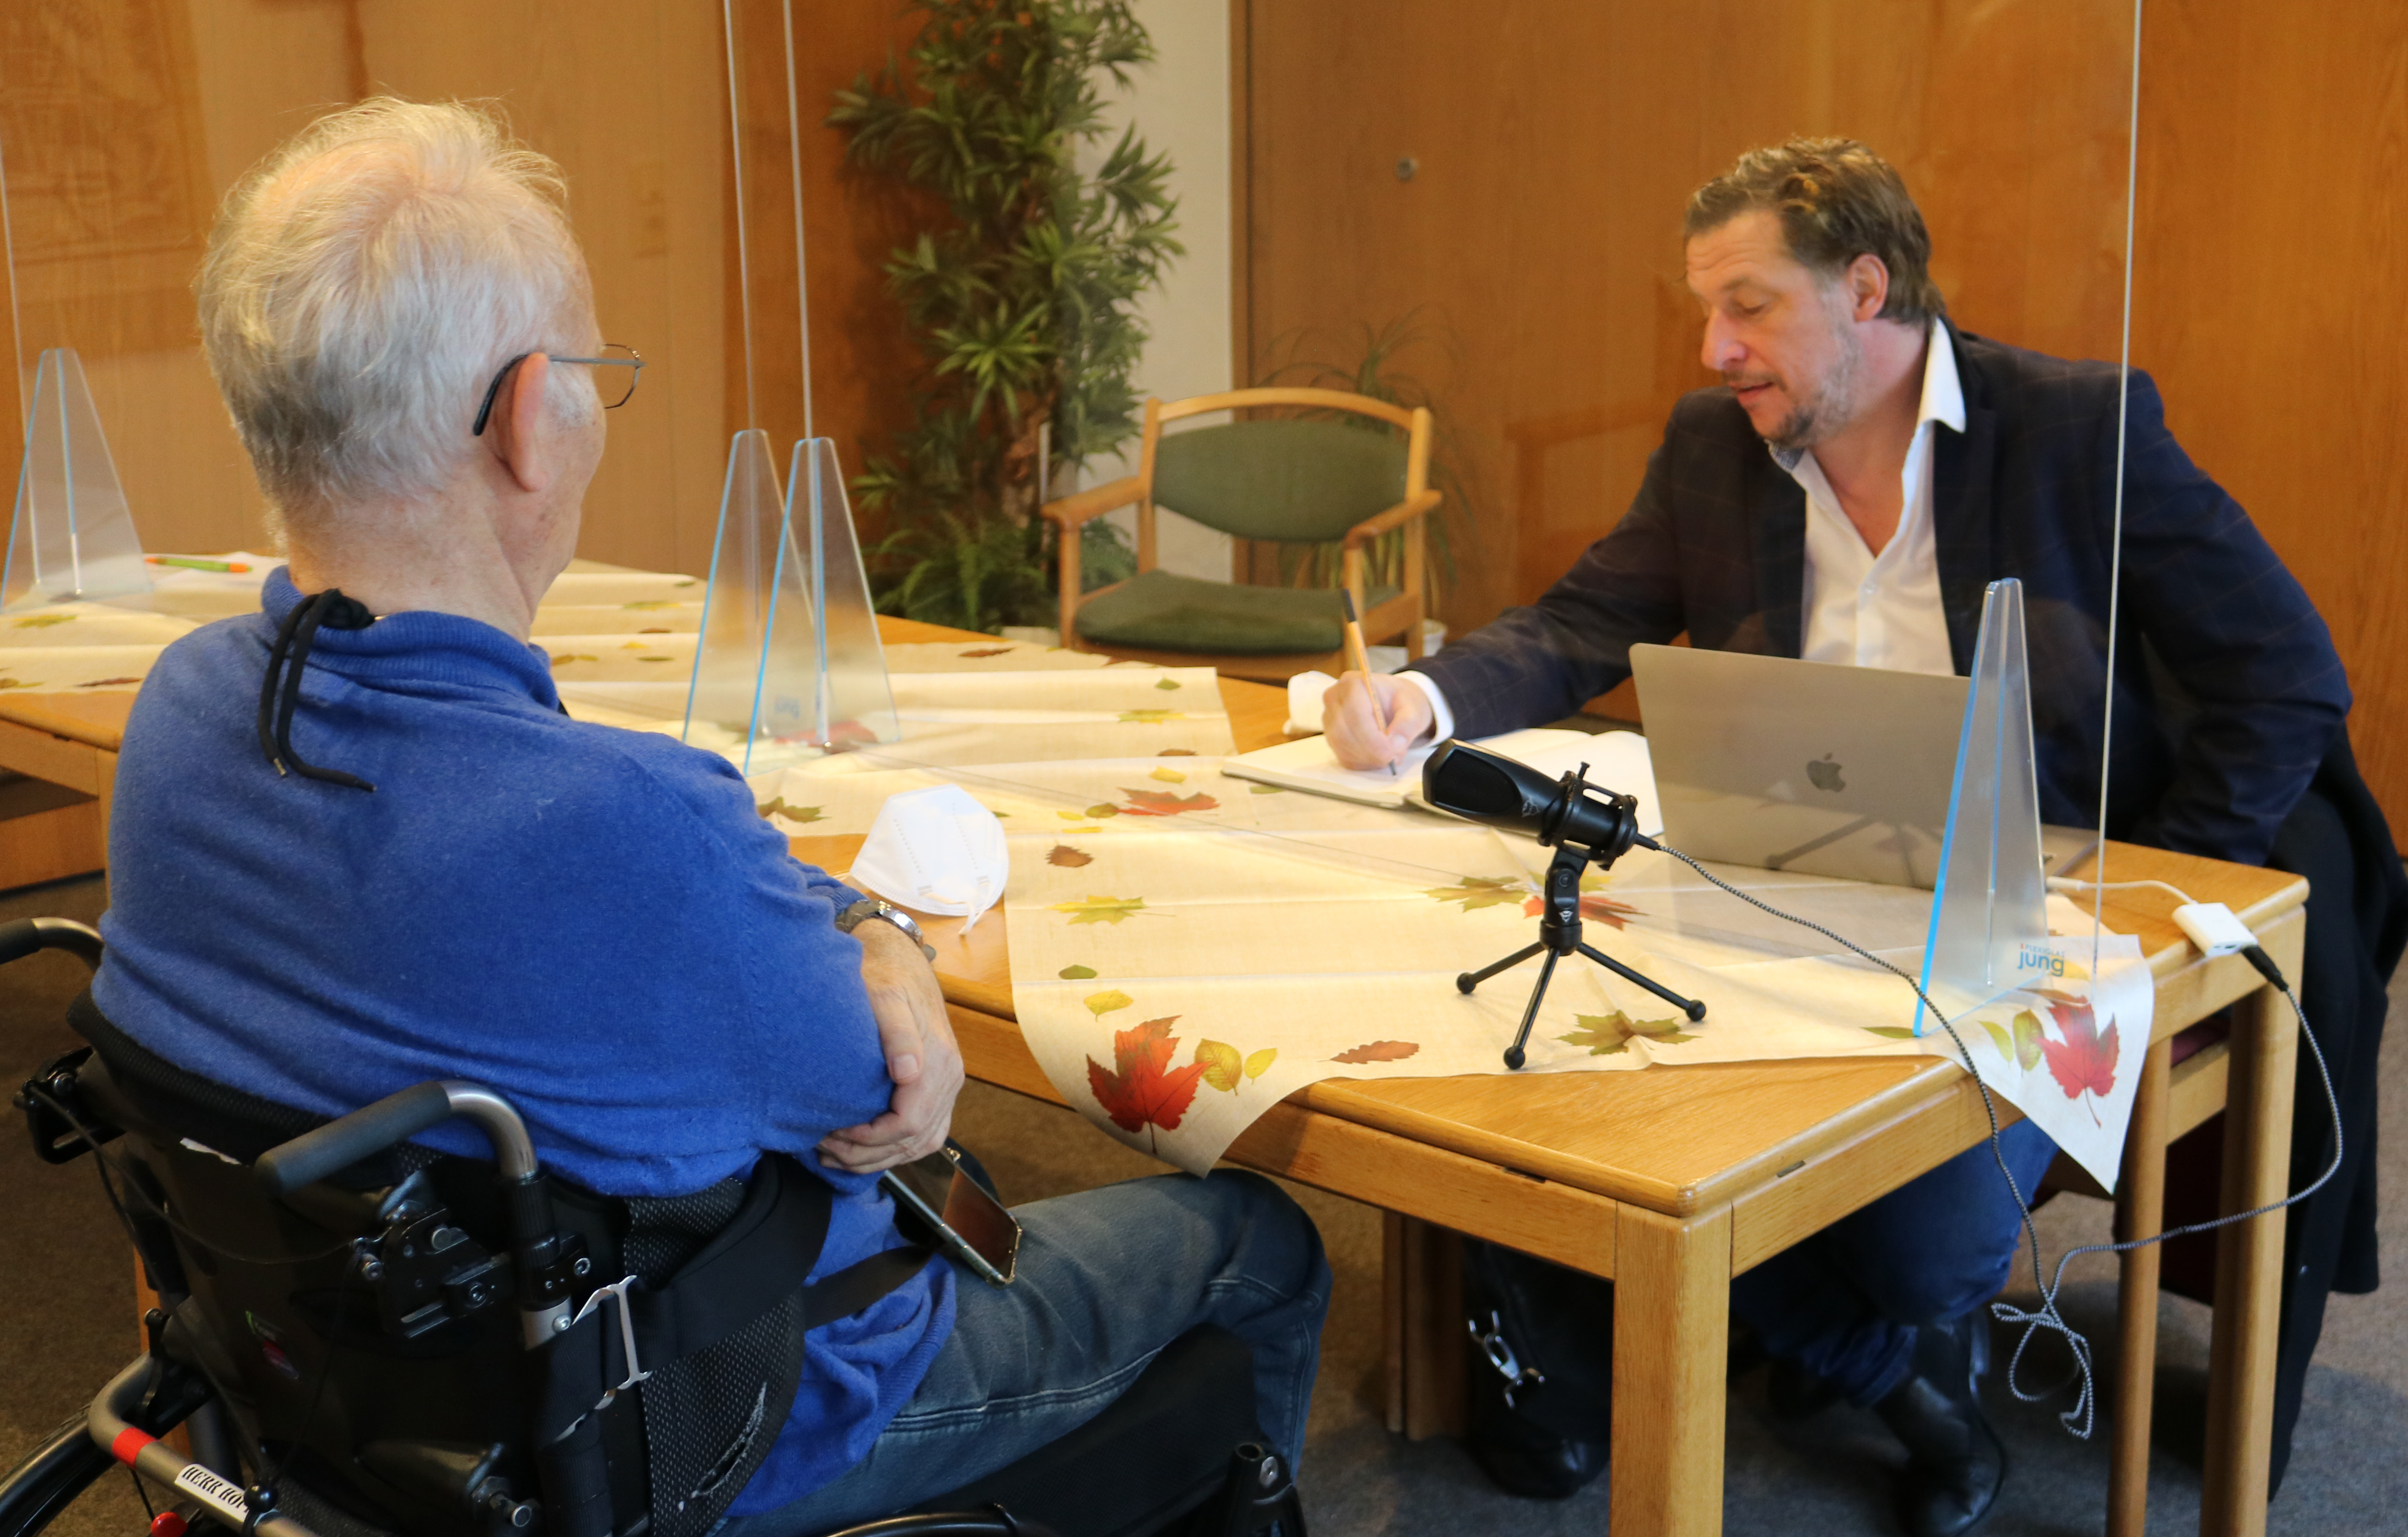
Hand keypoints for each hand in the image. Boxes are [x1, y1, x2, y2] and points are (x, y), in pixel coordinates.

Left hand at [819, 913, 964, 1174]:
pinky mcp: (939, 1089)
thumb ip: (897, 1034)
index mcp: (939, 1063)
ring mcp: (948, 1087)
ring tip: (837, 1155)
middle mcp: (950, 1079)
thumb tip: (907, 1073)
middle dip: (866, 1154)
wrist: (902, 963)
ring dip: (878, 1158)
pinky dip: (896, 1150)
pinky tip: (866, 1150)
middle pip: (913, 1141)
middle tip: (823, 1148)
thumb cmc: (886, 978)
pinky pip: (926, 1135)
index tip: (832, 1133)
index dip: (869, 1139)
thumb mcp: (886, 997)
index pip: (909, 1124)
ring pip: (920, 1144)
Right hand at [1323, 670, 1434, 770]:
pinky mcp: (1331, 737)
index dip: (1372, 739)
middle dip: (1370, 751)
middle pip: (1344, 733)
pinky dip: (1363, 762)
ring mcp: (1329, 719)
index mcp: (1352, 683)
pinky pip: (1343, 756)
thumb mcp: (1414, 708)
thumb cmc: (1400, 701)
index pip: (1355, 715)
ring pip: (1342, 747)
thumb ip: (1408, 724)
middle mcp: (1334, 699)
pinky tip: (1379, 756)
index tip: (1392, 752)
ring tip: (1390, 754)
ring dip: (1368, 758)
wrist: (1392, 703)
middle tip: (1393, 757)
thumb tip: (1396, 744)